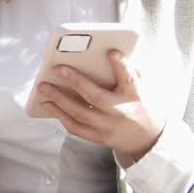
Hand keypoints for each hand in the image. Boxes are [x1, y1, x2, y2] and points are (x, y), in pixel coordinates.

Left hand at [36, 50, 164, 161]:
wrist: (150, 140)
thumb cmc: (144, 107)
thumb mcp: (145, 88)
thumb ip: (130, 72)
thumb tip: (112, 54)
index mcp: (136, 96)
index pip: (129, 79)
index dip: (121, 65)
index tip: (111, 52)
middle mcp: (121, 112)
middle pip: (95, 97)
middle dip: (75, 81)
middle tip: (56, 68)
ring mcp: (109, 127)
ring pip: (80, 114)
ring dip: (59, 100)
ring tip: (43, 87)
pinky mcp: (100, 138)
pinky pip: (77, 129)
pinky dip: (61, 117)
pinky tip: (50, 105)